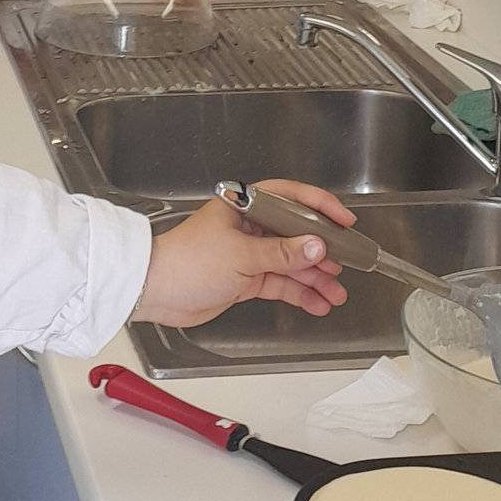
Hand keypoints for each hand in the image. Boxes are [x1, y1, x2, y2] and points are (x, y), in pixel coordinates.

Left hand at [135, 181, 353, 327]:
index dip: (320, 206)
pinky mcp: (245, 278)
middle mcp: (249, 227)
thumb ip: (283, 253)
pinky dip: (299, 293)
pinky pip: (280, 283)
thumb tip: (317, 246)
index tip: (344, 220)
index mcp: (245, 207)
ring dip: (314, 278)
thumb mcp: (241, 255)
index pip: (290, 197)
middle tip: (346, 262)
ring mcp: (248, 254)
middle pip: (295, 234)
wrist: (154, 291)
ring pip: (291, 263)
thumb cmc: (186, 261)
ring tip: (336, 292)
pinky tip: (317, 303)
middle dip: (322, 251)